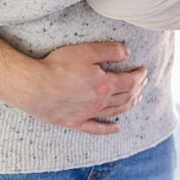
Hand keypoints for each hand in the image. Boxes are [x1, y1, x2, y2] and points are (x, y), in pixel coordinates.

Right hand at [11, 42, 147, 134]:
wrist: (35, 87)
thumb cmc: (58, 67)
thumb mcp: (85, 51)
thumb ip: (109, 50)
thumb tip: (128, 52)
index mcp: (105, 84)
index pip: (129, 81)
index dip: (139, 76)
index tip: (144, 71)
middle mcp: (100, 102)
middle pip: (125, 97)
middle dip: (137, 89)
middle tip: (142, 83)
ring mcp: (88, 113)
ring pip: (115, 111)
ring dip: (128, 105)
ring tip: (135, 100)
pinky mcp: (75, 121)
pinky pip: (96, 128)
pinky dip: (108, 129)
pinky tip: (116, 128)